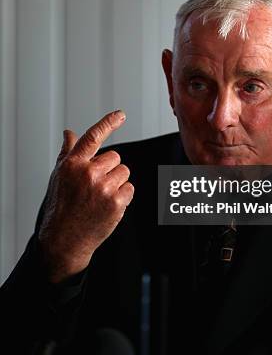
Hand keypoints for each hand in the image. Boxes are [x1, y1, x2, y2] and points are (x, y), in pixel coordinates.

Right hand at [38, 110, 133, 282]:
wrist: (64, 239)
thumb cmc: (61, 206)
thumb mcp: (59, 176)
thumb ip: (68, 152)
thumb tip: (70, 132)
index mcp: (73, 164)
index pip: (93, 137)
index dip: (108, 123)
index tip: (120, 114)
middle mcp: (88, 173)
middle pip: (115, 157)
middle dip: (109, 169)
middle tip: (95, 186)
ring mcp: (103, 188)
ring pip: (124, 173)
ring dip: (117, 183)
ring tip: (100, 197)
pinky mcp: (116, 203)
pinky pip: (130, 188)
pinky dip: (123, 196)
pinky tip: (107, 206)